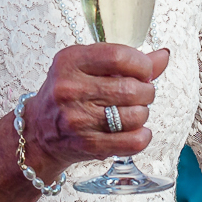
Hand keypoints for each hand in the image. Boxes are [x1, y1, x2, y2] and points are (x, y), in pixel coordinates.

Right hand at [19, 44, 171, 182]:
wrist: (38, 132)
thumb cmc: (67, 94)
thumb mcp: (86, 67)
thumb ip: (125, 60)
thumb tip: (163, 56)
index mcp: (70, 61)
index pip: (119, 57)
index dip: (142, 64)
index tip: (145, 71)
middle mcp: (70, 89)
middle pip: (131, 88)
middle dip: (147, 91)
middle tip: (141, 93)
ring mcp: (77, 119)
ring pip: (135, 115)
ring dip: (143, 114)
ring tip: (133, 111)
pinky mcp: (87, 144)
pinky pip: (132, 141)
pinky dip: (142, 136)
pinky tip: (137, 131)